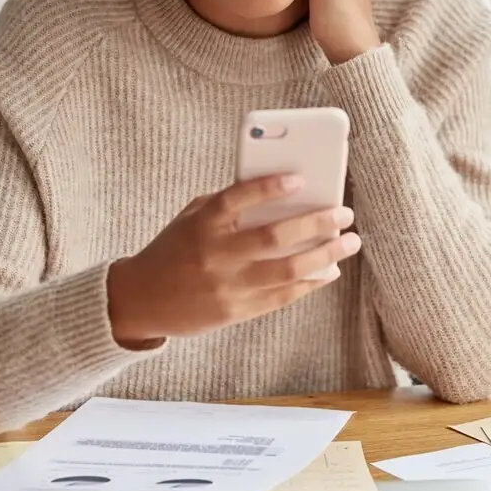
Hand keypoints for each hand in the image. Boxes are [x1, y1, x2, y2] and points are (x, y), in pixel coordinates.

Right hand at [106, 174, 361, 345]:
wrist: (141, 298)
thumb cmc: (176, 247)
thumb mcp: (193, 217)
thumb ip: (230, 204)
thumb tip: (285, 195)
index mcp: (203, 222)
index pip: (239, 197)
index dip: (270, 186)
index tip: (301, 178)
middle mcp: (216, 254)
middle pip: (275, 236)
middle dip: (317, 223)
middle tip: (345, 213)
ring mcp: (227, 286)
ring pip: (287, 270)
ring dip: (325, 255)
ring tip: (349, 242)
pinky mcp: (235, 311)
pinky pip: (282, 296)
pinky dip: (310, 283)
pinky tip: (328, 270)